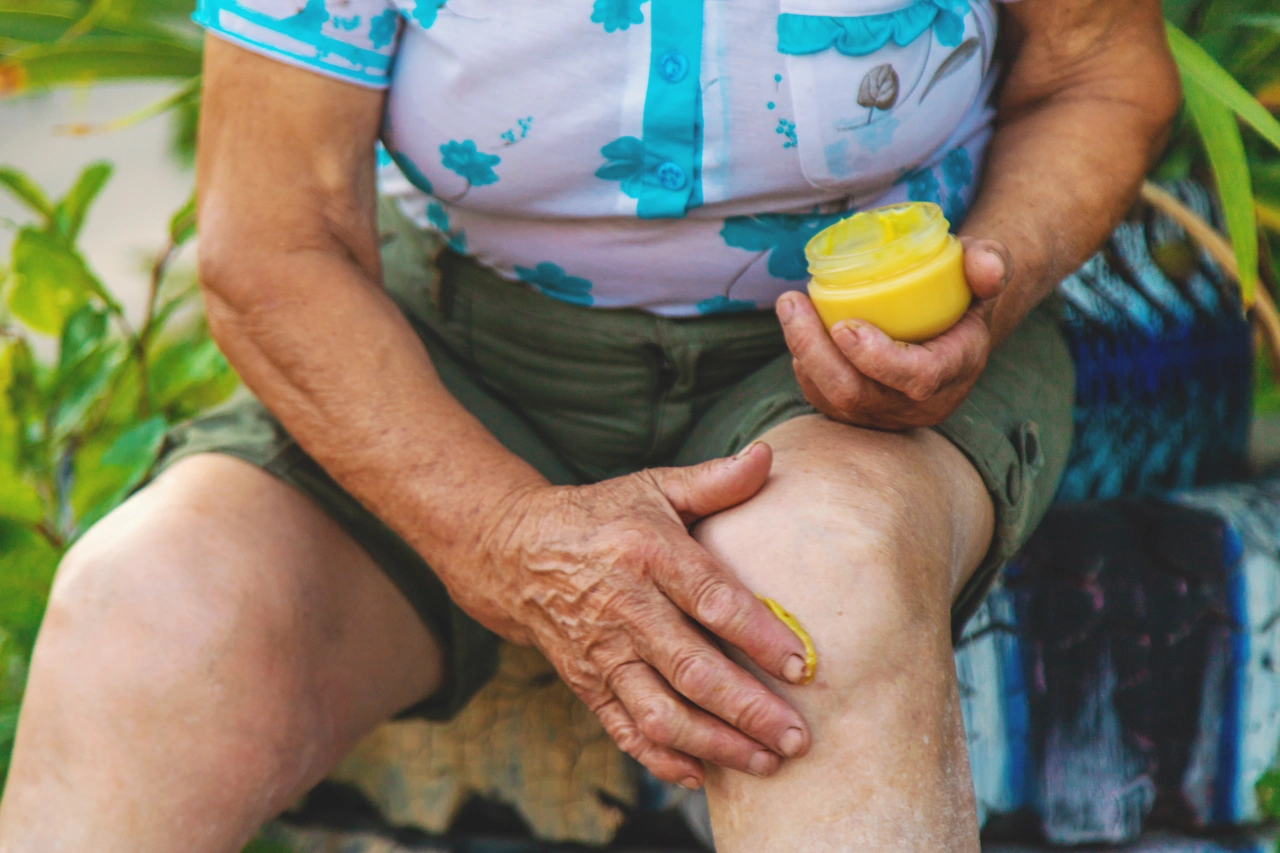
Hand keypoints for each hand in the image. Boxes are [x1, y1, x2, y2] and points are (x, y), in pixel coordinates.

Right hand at [450, 442, 811, 787]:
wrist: (517, 553)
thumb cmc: (602, 517)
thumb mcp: (653, 487)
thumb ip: (714, 481)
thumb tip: (768, 458)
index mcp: (648, 553)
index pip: (711, 599)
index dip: (757, 635)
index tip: (802, 665)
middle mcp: (624, 608)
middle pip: (690, 669)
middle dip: (747, 709)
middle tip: (798, 738)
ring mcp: (602, 653)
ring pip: (659, 711)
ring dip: (713, 743)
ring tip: (764, 762)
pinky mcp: (587, 683)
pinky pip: (624, 730)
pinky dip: (661, 758)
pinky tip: (702, 773)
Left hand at [777, 237, 1010, 429]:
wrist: (953, 327)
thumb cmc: (964, 291)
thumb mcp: (984, 270)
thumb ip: (989, 262)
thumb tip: (986, 269)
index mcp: (955, 369)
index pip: (917, 377)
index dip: (878, 358)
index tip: (843, 326)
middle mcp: (920, 404)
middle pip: (857, 394)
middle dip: (817, 352)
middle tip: (792, 304)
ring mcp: (887, 414)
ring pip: (832, 400)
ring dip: (804, 354)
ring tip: (790, 308)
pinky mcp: (860, 416)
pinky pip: (823, 400)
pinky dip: (806, 366)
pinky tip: (798, 331)